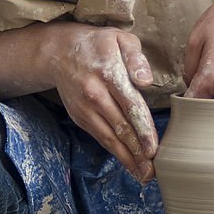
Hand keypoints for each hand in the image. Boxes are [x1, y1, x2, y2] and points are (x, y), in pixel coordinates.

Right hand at [48, 23, 157, 181]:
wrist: (59, 52)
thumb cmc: (98, 45)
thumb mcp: (119, 39)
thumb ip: (136, 58)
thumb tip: (146, 81)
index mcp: (108, 74)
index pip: (130, 106)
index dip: (143, 130)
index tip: (154, 148)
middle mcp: (95, 94)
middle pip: (121, 127)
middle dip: (138, 152)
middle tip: (152, 171)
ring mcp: (85, 108)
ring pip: (109, 138)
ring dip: (127, 158)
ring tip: (143, 174)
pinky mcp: (80, 117)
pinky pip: (100, 137)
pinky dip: (114, 151)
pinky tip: (128, 163)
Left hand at [183, 0, 213, 97]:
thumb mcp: (197, 36)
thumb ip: (188, 65)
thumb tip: (189, 81)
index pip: (192, 102)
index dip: (184, 99)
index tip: (180, 94)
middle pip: (206, 104)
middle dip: (197, 94)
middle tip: (194, 76)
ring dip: (211, 91)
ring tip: (211, 67)